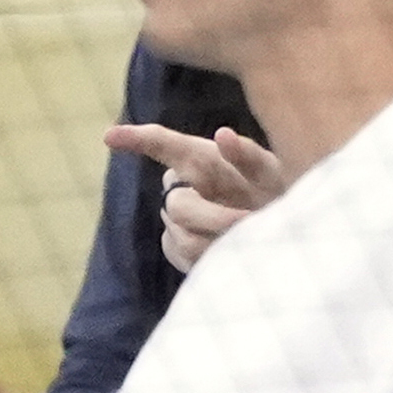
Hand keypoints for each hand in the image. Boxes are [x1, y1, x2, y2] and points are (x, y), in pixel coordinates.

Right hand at [113, 119, 289, 273]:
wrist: (282, 230)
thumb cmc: (277, 190)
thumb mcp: (273, 171)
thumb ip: (249, 156)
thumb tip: (221, 135)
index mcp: (200, 158)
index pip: (161, 144)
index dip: (136, 138)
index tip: (110, 136)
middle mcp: (183, 185)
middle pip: (179, 206)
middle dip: (216, 218)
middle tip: (249, 223)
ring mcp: (177, 218)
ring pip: (182, 238)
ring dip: (219, 242)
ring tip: (251, 238)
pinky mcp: (177, 247)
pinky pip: (186, 258)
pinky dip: (214, 257)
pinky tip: (233, 250)